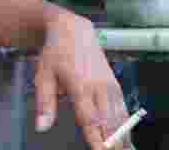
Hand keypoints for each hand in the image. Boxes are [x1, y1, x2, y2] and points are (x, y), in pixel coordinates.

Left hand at [34, 13, 132, 148]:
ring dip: (122, 137)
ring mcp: (110, 85)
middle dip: (112, 142)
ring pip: (120, 117)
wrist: (74, 30)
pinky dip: (126, 125)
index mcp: (80, 85)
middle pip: (109, 121)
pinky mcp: (116, 84)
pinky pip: (123, 109)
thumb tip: (41, 127)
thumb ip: (44, 103)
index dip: (96, 138)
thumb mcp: (43, 75)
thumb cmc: (55, 53)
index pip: (90, 118)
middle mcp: (99, 86)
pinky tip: (126, 139)